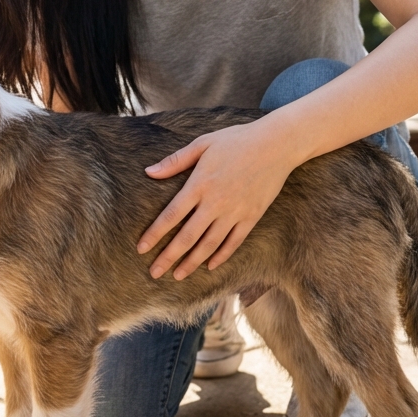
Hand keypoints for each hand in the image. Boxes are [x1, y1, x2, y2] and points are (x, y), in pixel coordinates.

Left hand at [137, 118, 296, 280]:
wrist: (276, 145)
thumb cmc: (236, 140)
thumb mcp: (202, 144)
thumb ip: (175, 161)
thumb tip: (149, 172)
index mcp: (199, 184)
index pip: (171, 215)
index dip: (154, 234)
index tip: (141, 248)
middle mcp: (215, 202)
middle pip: (187, 236)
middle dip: (169, 256)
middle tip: (154, 272)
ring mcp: (235, 212)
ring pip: (209, 244)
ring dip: (192, 262)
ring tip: (178, 275)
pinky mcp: (251, 217)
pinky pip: (234, 242)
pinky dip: (221, 256)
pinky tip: (209, 266)